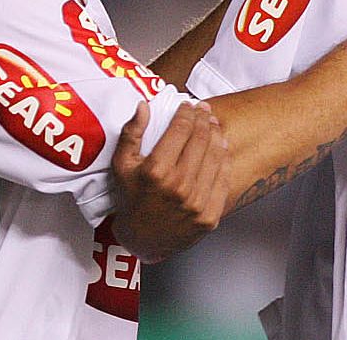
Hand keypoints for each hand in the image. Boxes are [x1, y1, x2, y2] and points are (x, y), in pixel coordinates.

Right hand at [110, 100, 233, 262]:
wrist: (142, 241)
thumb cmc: (131, 201)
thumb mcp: (122, 167)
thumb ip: (132, 134)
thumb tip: (144, 106)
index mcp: (156, 172)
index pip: (181, 130)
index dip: (186, 113)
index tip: (188, 105)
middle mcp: (179, 186)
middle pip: (201, 139)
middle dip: (203, 119)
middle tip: (203, 110)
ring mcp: (197, 202)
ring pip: (216, 155)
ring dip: (216, 134)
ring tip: (213, 124)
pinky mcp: (210, 216)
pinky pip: (224, 178)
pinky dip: (224, 159)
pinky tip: (220, 148)